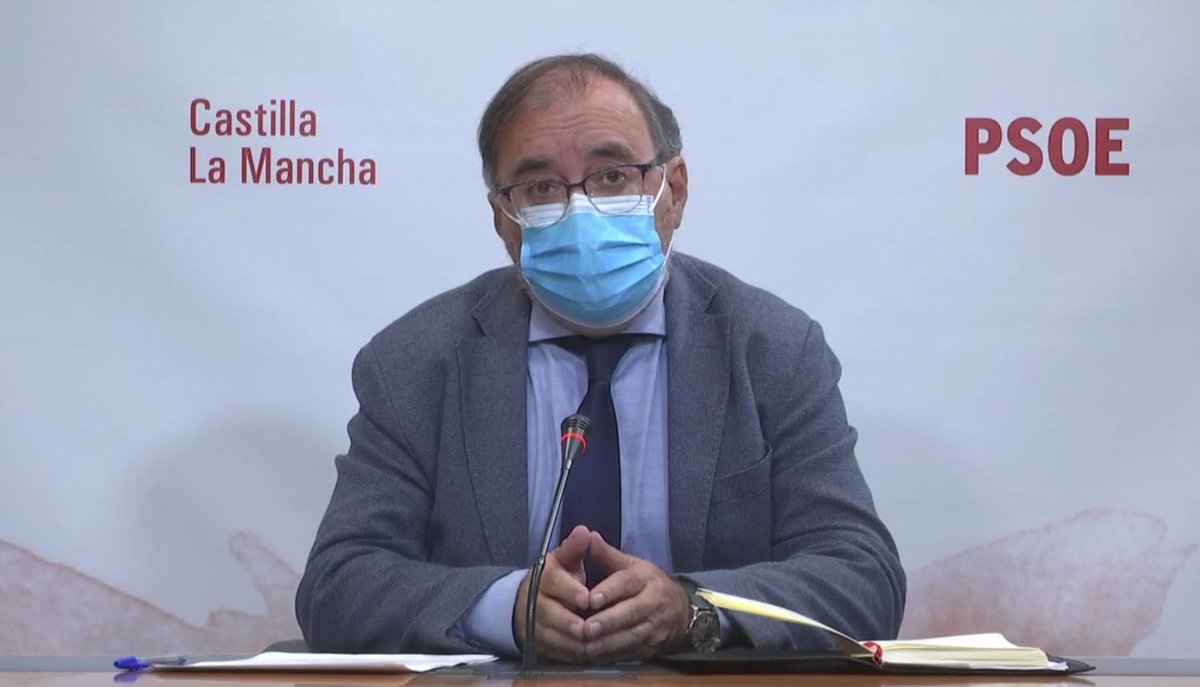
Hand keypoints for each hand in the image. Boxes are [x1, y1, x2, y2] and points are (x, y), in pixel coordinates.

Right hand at [513, 525, 591, 661]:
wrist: (526, 601)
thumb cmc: (556, 578)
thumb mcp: (564, 560)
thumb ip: (575, 548)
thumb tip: (584, 531)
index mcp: (543, 576)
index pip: (553, 582)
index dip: (570, 591)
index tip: (587, 598)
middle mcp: (533, 600)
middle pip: (548, 612)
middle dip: (569, 622)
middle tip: (588, 628)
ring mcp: (532, 623)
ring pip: (548, 635)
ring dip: (570, 642)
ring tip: (592, 645)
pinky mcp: (535, 642)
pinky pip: (551, 651)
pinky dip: (568, 654)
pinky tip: (586, 654)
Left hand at [580, 531, 690, 662]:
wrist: (682, 610)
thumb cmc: (648, 584)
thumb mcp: (632, 565)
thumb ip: (607, 554)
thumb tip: (587, 535)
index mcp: (646, 578)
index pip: (628, 583)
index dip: (610, 591)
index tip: (591, 599)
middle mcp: (654, 602)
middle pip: (631, 612)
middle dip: (608, 622)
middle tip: (586, 628)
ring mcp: (656, 626)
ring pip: (632, 636)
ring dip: (608, 643)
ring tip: (586, 646)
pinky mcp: (654, 646)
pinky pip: (633, 652)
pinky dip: (614, 656)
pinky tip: (596, 657)